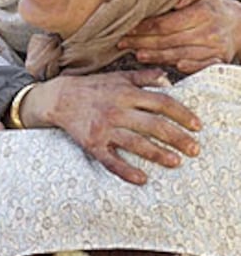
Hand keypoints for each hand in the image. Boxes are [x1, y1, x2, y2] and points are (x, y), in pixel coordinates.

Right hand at [21, 69, 200, 184]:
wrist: (59, 98)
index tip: (197, 125)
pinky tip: (142, 179)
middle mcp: (117, 110)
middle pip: (154, 125)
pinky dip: (126, 171)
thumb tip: (167, 79)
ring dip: (158, 154)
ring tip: (176, 162)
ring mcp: (104, 128)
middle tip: (195, 149)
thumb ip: (143, 77)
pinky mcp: (93, 144)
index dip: (182, 113)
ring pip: (136, 144)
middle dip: (177, 138)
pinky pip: (111, 161)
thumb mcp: (118, 76)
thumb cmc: (93, 87)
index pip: (161, 102)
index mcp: (126, 92)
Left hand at [118, 0, 240, 72]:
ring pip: (178, 55)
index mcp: (202, 13)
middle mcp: (208, 32)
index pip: (166, 23)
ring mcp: (213, 49)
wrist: (237, 25)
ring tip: (136, 54)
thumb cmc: (211, 6)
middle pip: (168, 41)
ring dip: (155, 56)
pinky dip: (180, 68)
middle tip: (123, 43)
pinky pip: (196, 68)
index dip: (145, 27)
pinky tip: (164, 66)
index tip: (128, 28)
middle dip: (143, 42)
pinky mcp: (216, 61)